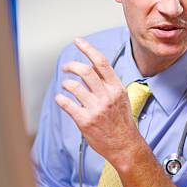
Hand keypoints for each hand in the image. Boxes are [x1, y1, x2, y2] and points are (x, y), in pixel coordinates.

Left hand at [55, 37, 140, 165]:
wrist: (125, 145)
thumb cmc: (122, 122)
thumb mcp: (122, 99)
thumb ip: (109, 84)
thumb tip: (95, 70)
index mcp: (116, 88)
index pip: (101, 62)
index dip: (88, 48)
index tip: (78, 41)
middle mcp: (107, 96)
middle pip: (85, 71)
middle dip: (72, 65)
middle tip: (66, 67)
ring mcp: (96, 109)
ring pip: (74, 86)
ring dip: (66, 83)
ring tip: (66, 86)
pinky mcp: (85, 121)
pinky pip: (67, 104)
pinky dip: (61, 99)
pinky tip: (61, 100)